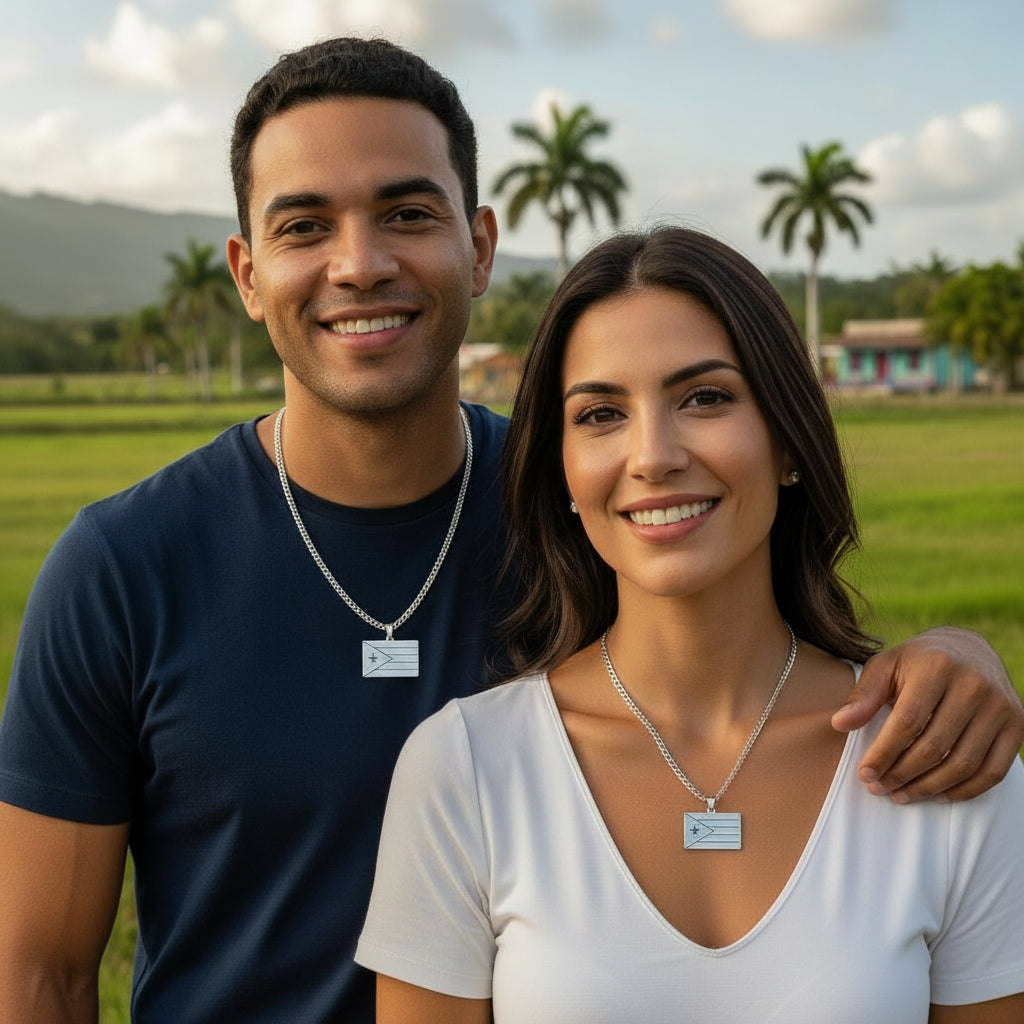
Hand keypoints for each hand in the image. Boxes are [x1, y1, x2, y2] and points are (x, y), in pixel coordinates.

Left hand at [831, 627, 1023, 801]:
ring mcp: (1000, 706)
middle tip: (879, 788)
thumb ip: (864, 694)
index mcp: (937, 666)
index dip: (884, 753)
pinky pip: (994, 771)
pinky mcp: (1017, 724)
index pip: (907, 722)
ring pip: (963, 763)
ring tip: (901, 795)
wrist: (970, 649)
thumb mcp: (886, 665)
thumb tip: (840, 724)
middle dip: (902, 774)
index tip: (865, 774)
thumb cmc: (917, 661)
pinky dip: (965, 790)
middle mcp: (974, 685)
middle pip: (934, 747)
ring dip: (929, 787)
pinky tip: (938, 795)